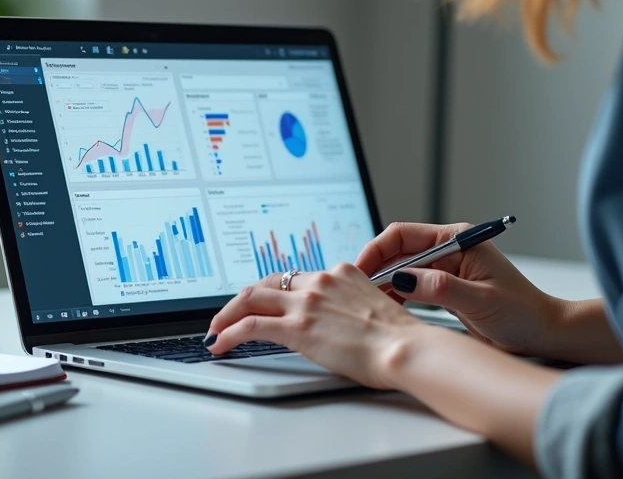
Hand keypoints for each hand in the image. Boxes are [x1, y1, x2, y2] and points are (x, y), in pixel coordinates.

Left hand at [205, 263, 438, 388]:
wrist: (407, 349)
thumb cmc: (399, 340)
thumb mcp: (372, 310)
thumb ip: (348, 309)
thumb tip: (337, 326)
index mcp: (340, 274)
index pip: (294, 279)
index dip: (271, 293)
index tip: (261, 303)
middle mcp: (320, 281)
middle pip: (266, 284)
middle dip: (241, 300)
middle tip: (227, 315)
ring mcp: (306, 302)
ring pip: (250, 299)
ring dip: (226, 315)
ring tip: (215, 330)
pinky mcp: (296, 326)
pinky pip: (249, 326)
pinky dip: (228, 333)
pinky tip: (220, 343)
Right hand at [357, 222, 562, 356]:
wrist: (544, 334)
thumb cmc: (523, 314)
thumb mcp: (480, 301)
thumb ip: (440, 288)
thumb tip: (402, 280)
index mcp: (457, 240)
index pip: (403, 235)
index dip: (376, 251)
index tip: (360, 271)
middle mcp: (448, 250)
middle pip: (397, 251)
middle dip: (374, 269)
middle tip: (357, 292)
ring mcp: (445, 269)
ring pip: (400, 270)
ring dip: (383, 286)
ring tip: (368, 305)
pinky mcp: (443, 288)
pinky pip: (409, 287)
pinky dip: (395, 298)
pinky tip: (387, 312)